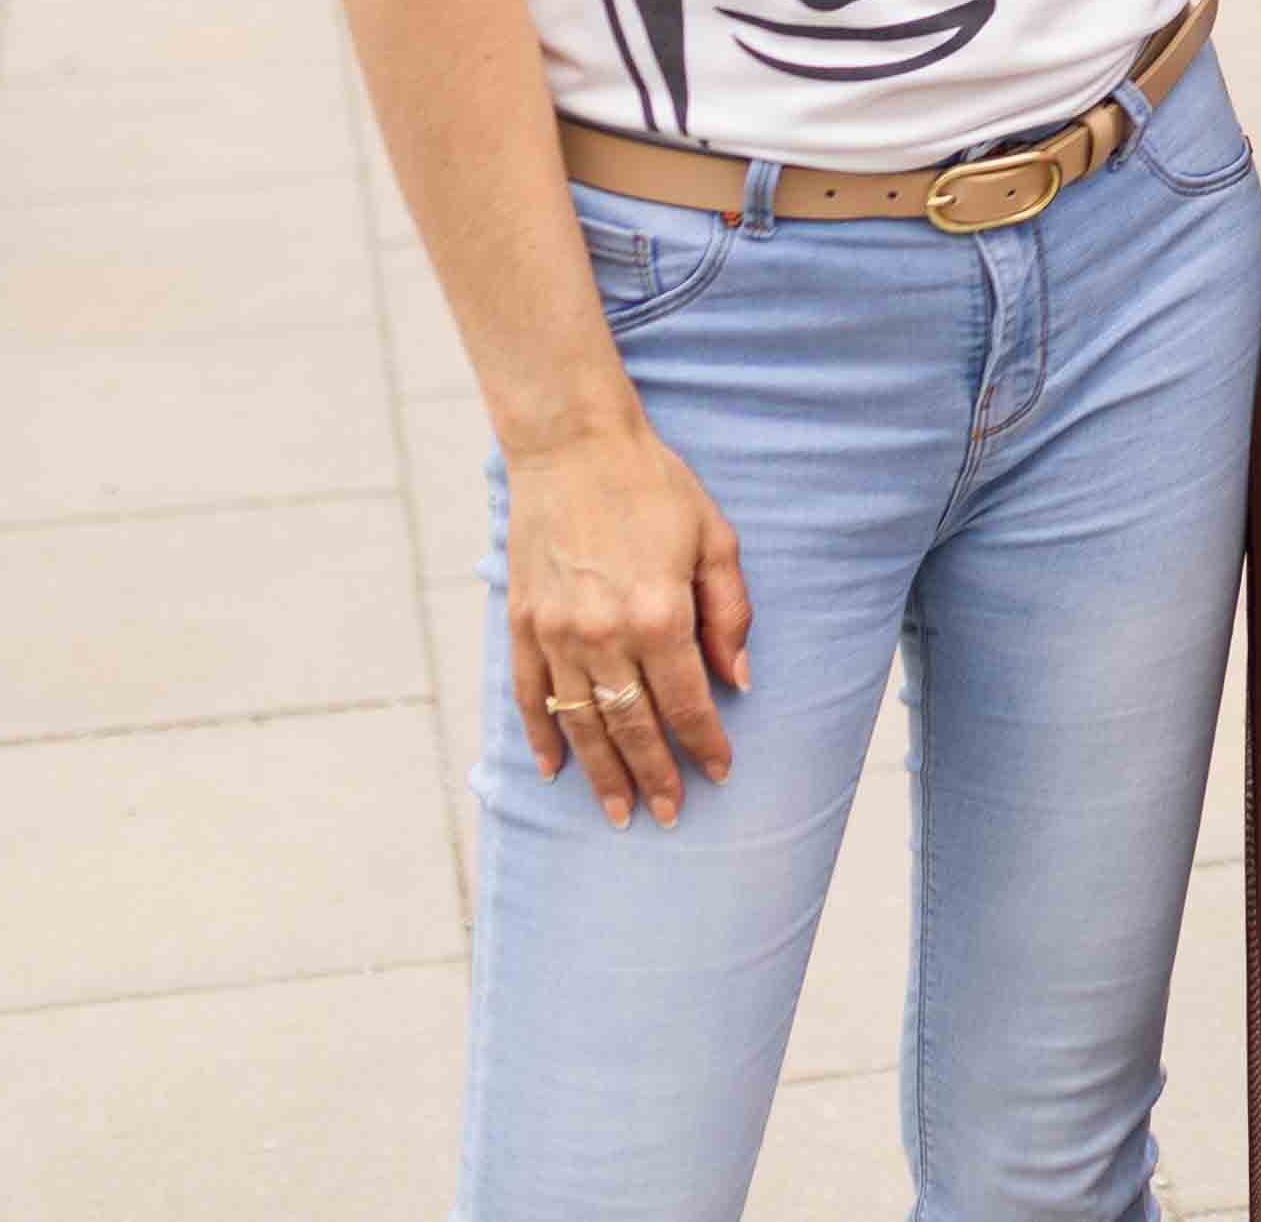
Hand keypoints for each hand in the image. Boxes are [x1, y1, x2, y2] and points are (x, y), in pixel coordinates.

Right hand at [503, 420, 749, 827]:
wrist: (573, 446)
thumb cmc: (654, 487)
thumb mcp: (715, 539)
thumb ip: (730, 613)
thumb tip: (738, 680)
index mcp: (660, 614)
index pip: (688, 702)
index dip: (706, 744)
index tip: (721, 773)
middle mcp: (604, 634)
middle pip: (633, 726)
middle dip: (656, 776)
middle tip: (670, 815)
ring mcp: (556, 633)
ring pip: (581, 723)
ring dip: (601, 773)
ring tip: (619, 812)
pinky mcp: (521, 623)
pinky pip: (528, 695)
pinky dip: (541, 736)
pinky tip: (552, 771)